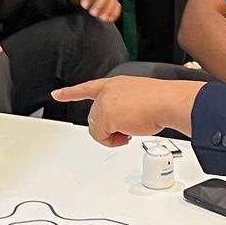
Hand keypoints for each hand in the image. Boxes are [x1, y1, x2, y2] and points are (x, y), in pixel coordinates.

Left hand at [51, 76, 202, 146]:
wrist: (168, 102)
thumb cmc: (161, 100)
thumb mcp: (139, 100)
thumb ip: (123, 109)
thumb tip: (122, 126)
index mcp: (115, 84)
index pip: (88, 87)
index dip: (71, 92)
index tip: (57, 94)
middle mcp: (107, 92)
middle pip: (94, 116)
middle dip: (107, 127)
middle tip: (127, 130)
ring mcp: (104, 104)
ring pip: (96, 128)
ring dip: (112, 135)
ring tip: (130, 130)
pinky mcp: (105, 117)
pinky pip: (101, 137)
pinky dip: (112, 141)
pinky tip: (128, 134)